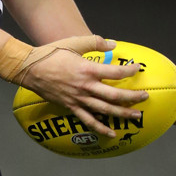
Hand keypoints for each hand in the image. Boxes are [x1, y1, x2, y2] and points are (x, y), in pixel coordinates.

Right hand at [21, 35, 148, 138]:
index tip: (137, 68)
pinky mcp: (71, 106)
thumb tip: (113, 44)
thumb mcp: (74, 42)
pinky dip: (100, 128)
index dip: (129, 71)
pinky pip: (88, 120)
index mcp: (87, 69)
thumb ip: (95, 42)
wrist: (30, 68)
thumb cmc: (52, 53)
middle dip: (132, 97)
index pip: (115, 72)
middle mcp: (85, 86)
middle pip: (114, 95)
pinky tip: (111, 133)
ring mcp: (78, 99)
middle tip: (145, 97)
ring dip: (122, 113)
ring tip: (136, 116)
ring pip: (105, 110)